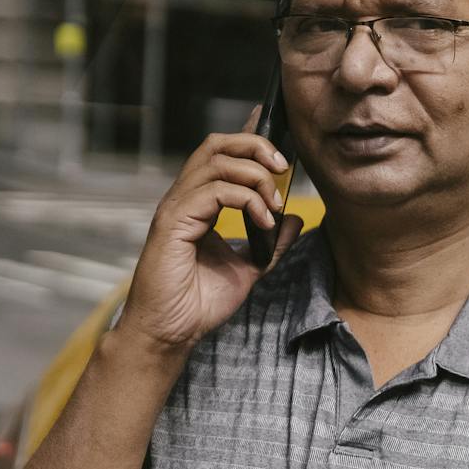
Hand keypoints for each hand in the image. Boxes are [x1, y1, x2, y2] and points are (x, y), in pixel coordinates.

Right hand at [118, 108, 302, 354]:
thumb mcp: (249, 267)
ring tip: (274, 204)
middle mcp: (185, 198)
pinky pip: (213, 190)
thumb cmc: (199, 302)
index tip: (280, 137)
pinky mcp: (173, 221)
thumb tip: (295, 218)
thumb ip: (271, 242)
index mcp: (199, 204)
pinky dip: (246, 199)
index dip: (249, 137)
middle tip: (284, 167)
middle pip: (216, 145)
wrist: (172, 332)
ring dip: (255, 176)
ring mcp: (177, 207)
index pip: (221, 155)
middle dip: (255, 146)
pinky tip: (262, 219)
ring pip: (216, 161)